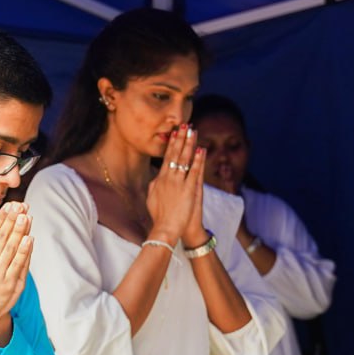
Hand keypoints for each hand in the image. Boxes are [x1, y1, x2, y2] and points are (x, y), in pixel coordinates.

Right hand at [0, 202, 32, 328]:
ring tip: (27, 217)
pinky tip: (30, 239)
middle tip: (22, 206)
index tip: (10, 206)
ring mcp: (1, 274)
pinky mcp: (11, 285)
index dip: (2, 218)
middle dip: (14, 220)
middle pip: (4, 237)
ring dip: (21, 232)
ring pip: (13, 249)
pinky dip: (25, 252)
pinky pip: (20, 265)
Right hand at [146, 125, 207, 245]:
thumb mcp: (152, 198)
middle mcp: (168, 178)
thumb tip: (155, 177)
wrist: (165, 229)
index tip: (175, 133)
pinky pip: (194, 172)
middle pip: (175, 154)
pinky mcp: (188, 190)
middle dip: (180, 139)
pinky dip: (198, 160)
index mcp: (160, 180)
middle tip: (184, 125)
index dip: (171, 144)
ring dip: (189, 144)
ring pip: (184, 160)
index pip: (166, 157)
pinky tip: (201, 150)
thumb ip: (154, 185)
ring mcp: (178, 183)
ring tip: (193, 132)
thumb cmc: (159, 216)